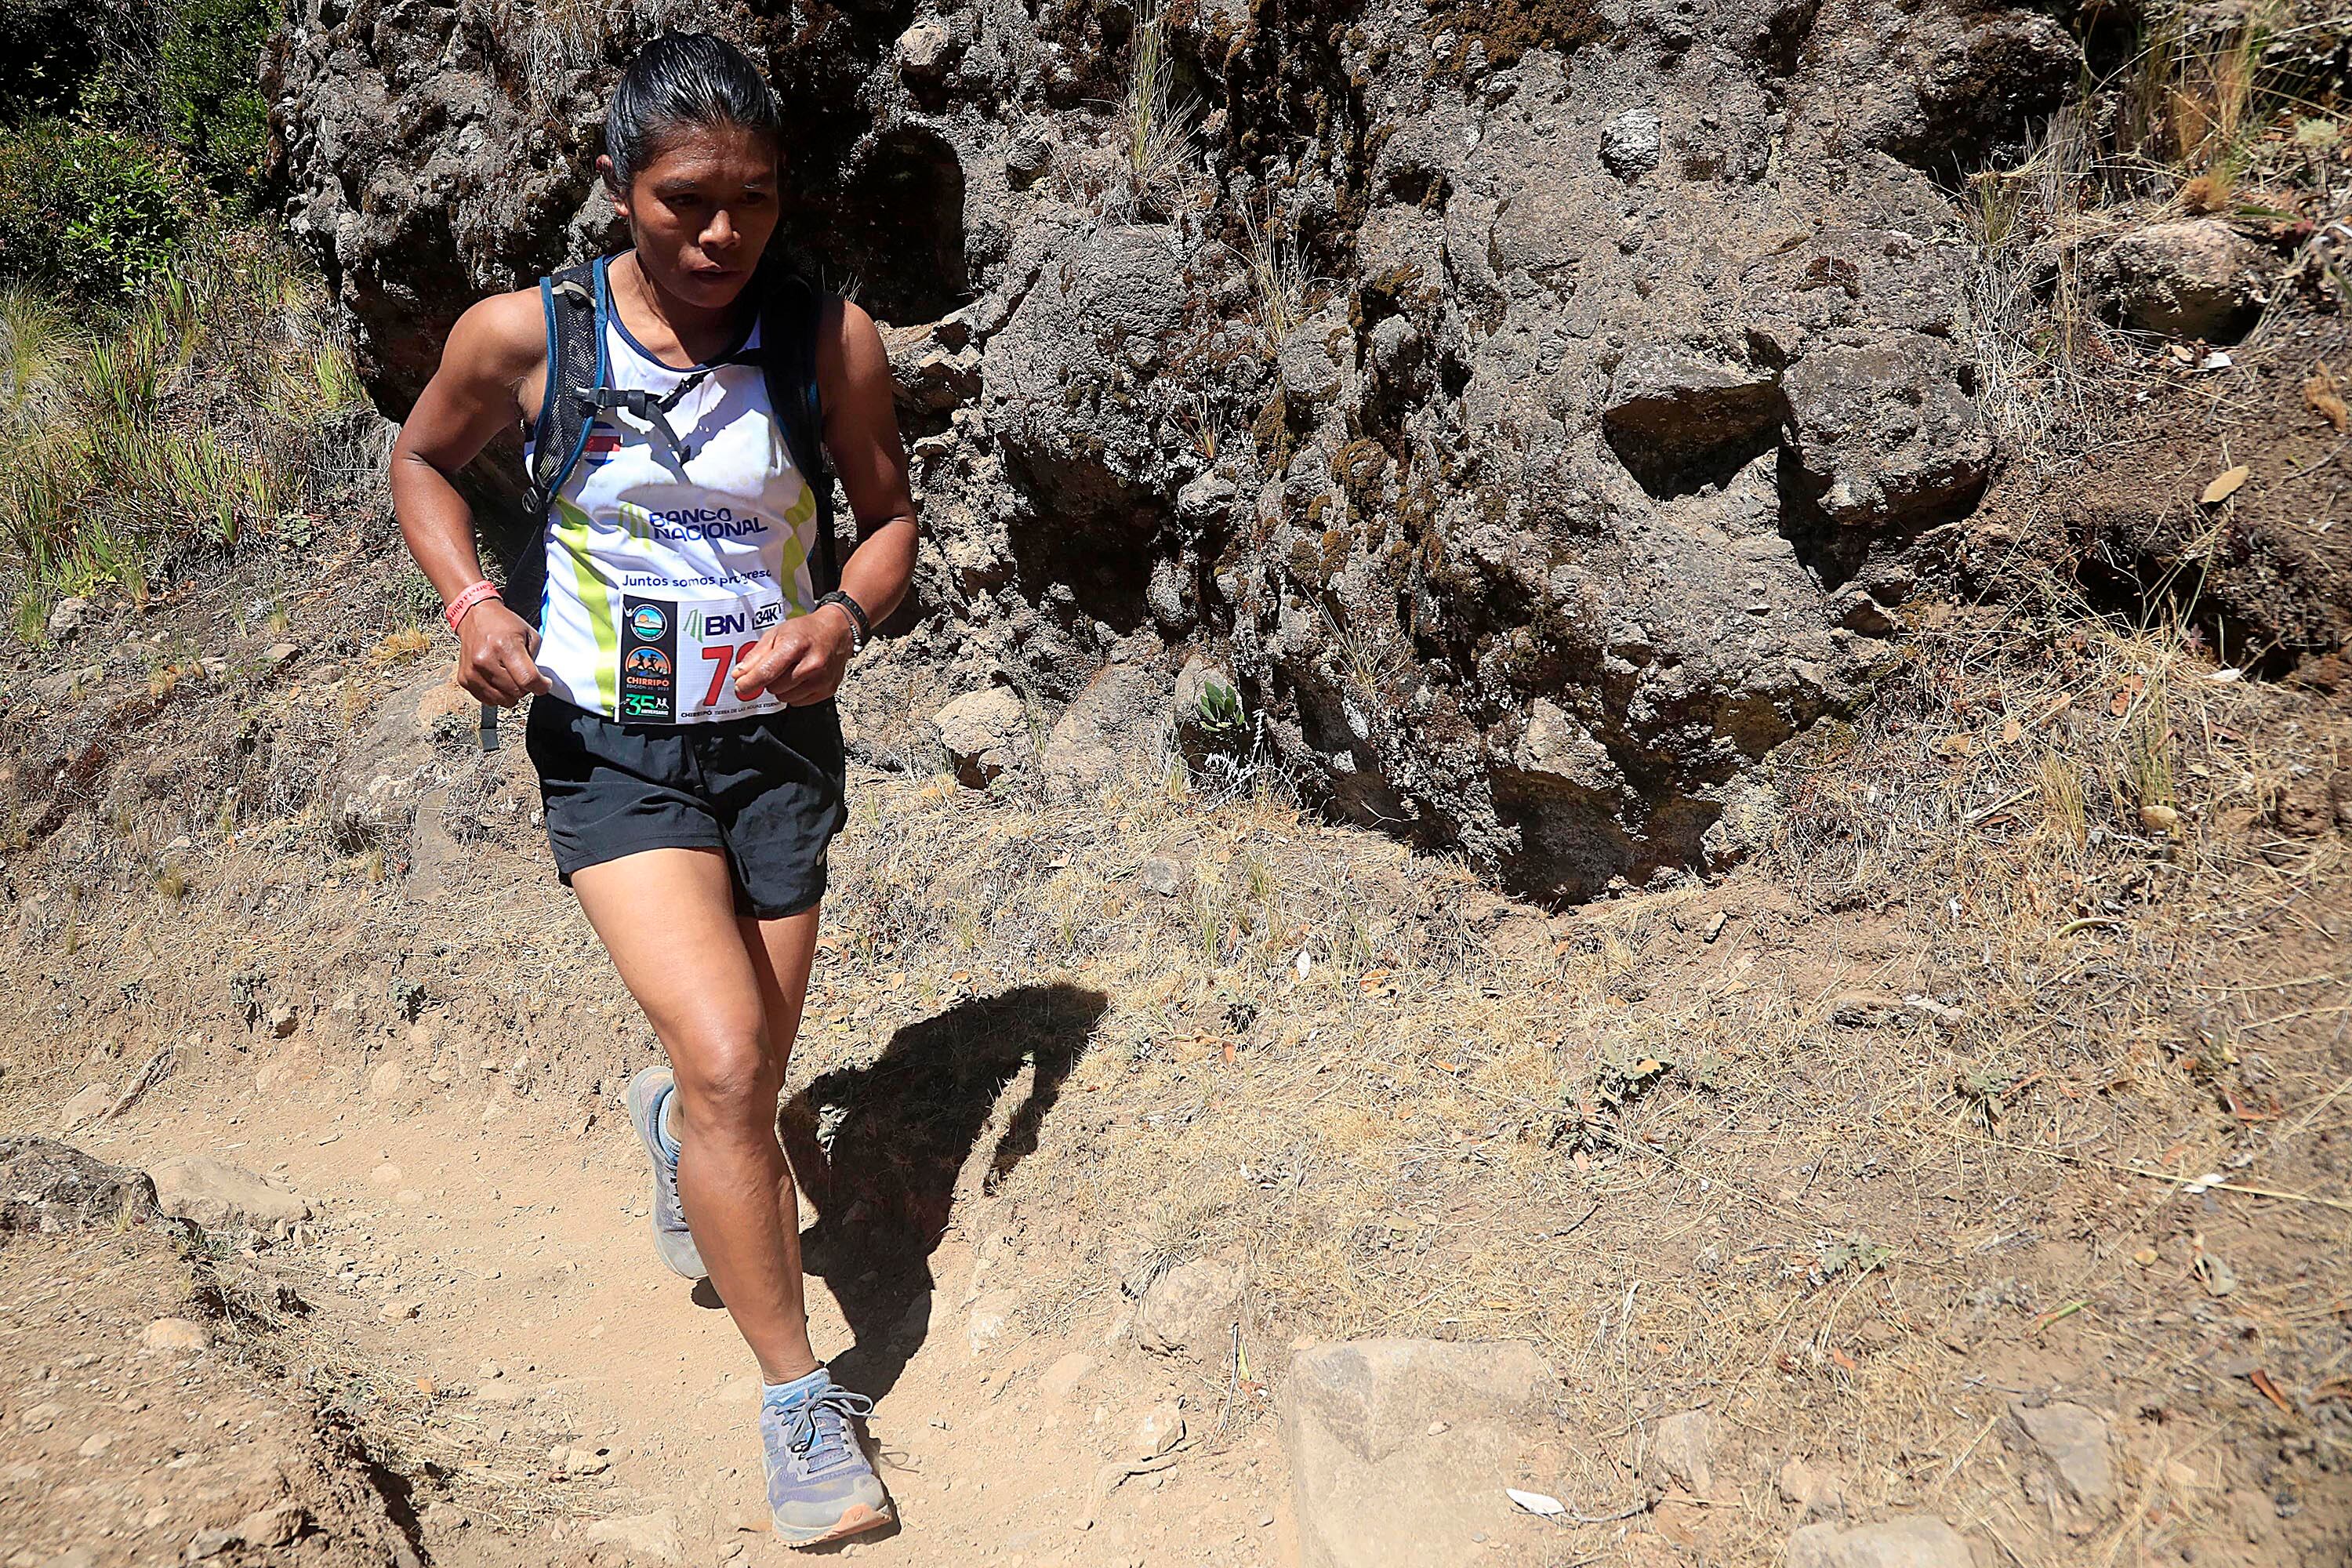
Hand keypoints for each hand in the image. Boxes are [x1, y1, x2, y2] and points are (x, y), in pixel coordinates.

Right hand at [455, 600, 550, 706]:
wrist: (475, 616)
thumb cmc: (503, 624)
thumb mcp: (529, 634)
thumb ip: (536, 660)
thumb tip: (540, 682)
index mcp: (504, 645)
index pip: (527, 679)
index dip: (541, 686)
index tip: (544, 683)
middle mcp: (485, 660)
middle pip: (516, 692)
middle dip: (526, 687)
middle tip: (524, 674)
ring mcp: (472, 671)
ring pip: (503, 700)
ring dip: (511, 692)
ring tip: (510, 675)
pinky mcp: (464, 679)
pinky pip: (488, 700)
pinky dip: (497, 693)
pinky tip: (498, 678)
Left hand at [733, 603, 854, 704]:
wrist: (837, 631)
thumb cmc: (805, 631)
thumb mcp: (776, 634)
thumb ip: (756, 655)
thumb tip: (739, 675)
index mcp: (795, 646)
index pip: (767, 672)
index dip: (750, 682)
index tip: (741, 686)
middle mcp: (811, 664)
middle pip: (774, 687)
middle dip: (769, 680)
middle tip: (777, 667)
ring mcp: (822, 679)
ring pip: (785, 698)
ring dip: (782, 688)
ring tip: (790, 672)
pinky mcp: (828, 690)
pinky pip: (798, 702)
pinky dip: (795, 693)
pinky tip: (801, 679)